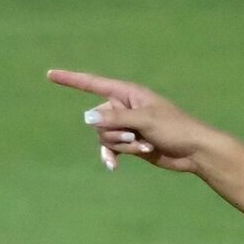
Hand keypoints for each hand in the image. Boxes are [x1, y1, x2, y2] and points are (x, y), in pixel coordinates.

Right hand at [46, 69, 221, 174]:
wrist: (192, 151)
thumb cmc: (175, 128)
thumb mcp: (144, 121)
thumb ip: (115, 118)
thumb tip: (87, 117)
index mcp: (128, 93)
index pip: (93, 84)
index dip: (71, 80)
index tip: (50, 75)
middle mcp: (124, 107)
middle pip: (98, 119)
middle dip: (113, 132)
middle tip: (136, 137)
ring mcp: (125, 126)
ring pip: (103, 136)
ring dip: (120, 146)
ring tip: (143, 146)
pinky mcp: (128, 143)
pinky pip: (109, 149)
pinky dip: (113, 156)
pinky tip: (114, 168)